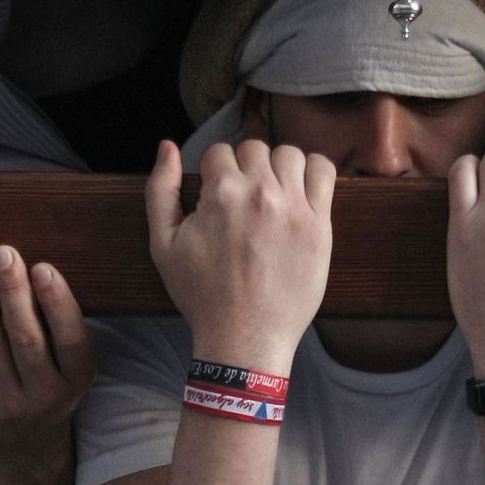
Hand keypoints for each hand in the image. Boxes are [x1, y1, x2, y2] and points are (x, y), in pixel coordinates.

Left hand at [0, 244, 94, 478]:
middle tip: (2, 252)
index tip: (42, 267)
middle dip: (13, 291)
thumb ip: (55, 331)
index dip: (57, 303)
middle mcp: (46, 396)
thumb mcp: (67, 371)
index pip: (71, 339)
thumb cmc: (46, 392)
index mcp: (77, 380)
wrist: (22, 453)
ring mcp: (8, 405)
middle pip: (27, 337)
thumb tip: (29, 270)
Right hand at [145, 137, 333, 372]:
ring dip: (277, 167)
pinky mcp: (320, 224)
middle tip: (241, 200)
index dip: (214, 171)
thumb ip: (160, 190)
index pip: (219, 150)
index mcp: (222, 194)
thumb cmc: (203, 295)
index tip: (217, 196)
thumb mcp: (162, 244)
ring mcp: (294, 207)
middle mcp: (260, 193)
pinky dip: (313, 171)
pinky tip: (300, 190)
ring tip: (270, 194)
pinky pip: (324, 172)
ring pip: (289, 154)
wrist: (246, 337)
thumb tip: (167, 147)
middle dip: (243, 168)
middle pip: (254, 148)